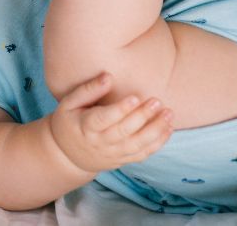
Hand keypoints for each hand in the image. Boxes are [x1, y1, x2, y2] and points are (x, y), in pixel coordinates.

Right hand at [49, 73, 172, 172]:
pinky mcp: (122, 160)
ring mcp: (113, 153)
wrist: (67, 155)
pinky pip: (142, 154)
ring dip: (155, 130)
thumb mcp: (69, 103)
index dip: (120, 109)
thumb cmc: (68, 122)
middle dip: (143, 116)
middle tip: (157, 101)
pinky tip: (168, 129)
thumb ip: (88, 90)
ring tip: (169, 114)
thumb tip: (108, 76)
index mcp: (85, 126)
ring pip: (137, 145)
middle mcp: (100, 142)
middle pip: (124, 131)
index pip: (105, 119)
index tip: (135, 97)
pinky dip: (157, 143)